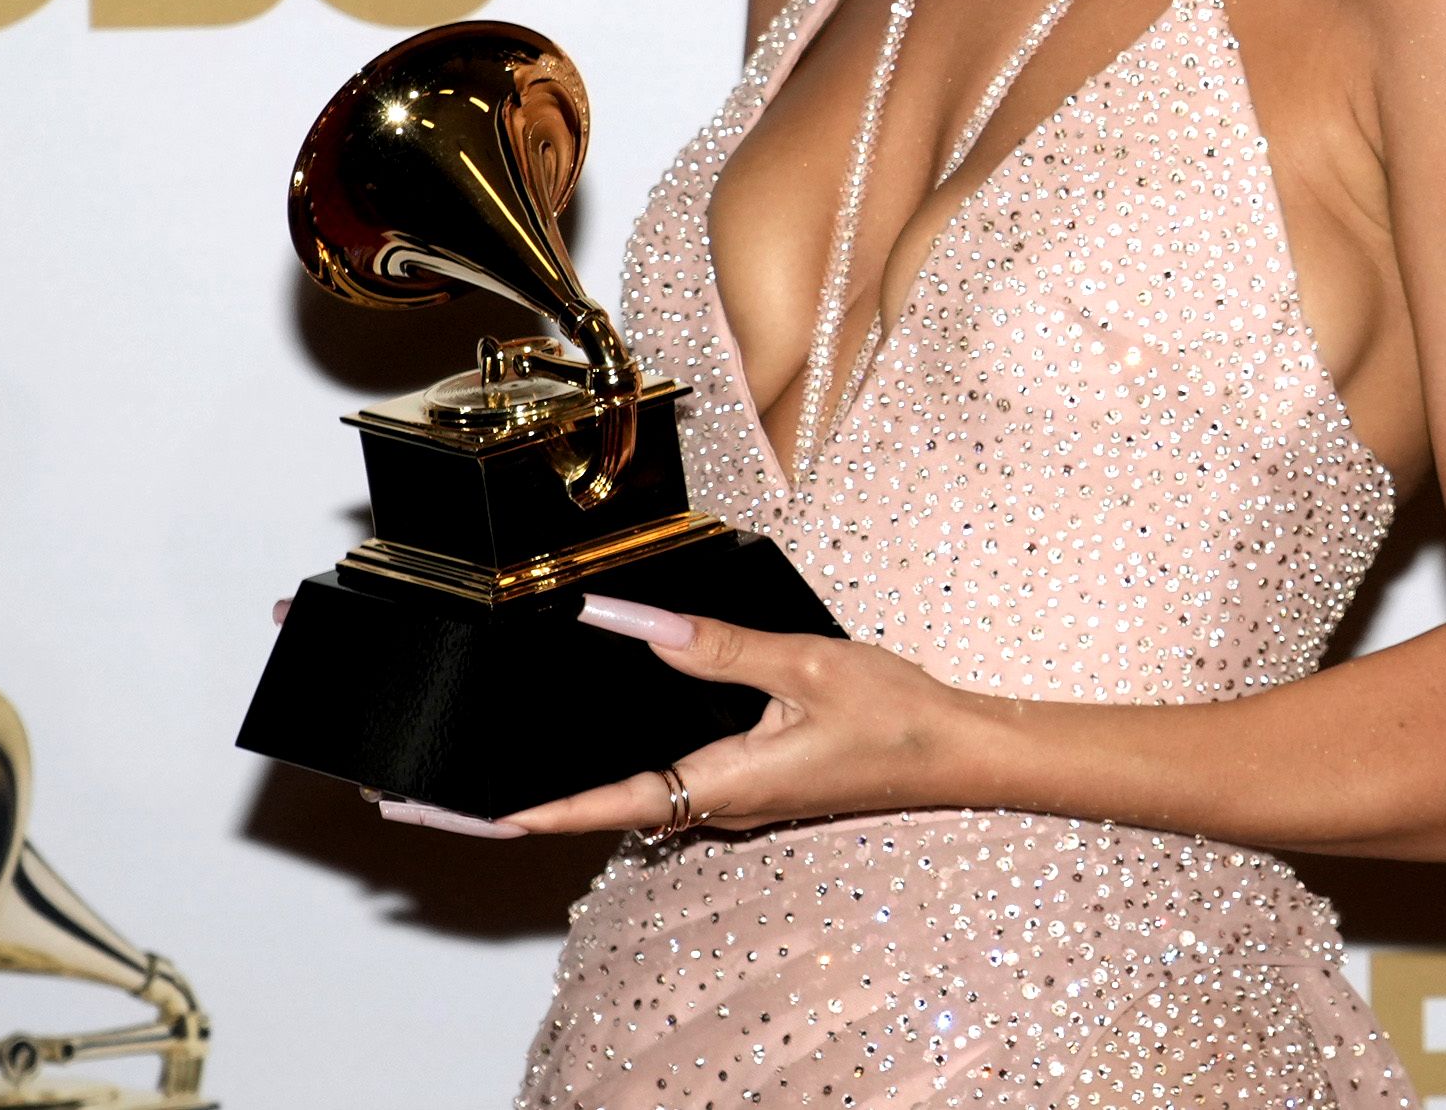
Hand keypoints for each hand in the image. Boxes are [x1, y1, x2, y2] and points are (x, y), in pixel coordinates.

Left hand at [502, 597, 1005, 835]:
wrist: (959, 752)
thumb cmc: (895, 715)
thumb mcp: (805, 666)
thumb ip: (721, 648)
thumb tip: (641, 628)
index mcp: (731, 783)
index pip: (620, 803)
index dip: (554, 811)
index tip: (493, 818)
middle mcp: (729, 803)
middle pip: (623, 807)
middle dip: (555, 803)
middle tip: (485, 795)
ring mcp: (747, 800)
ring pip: (654, 797)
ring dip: (597, 787)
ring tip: (536, 771)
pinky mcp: (764, 786)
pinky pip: (686, 784)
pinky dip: (644, 770)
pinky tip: (632, 736)